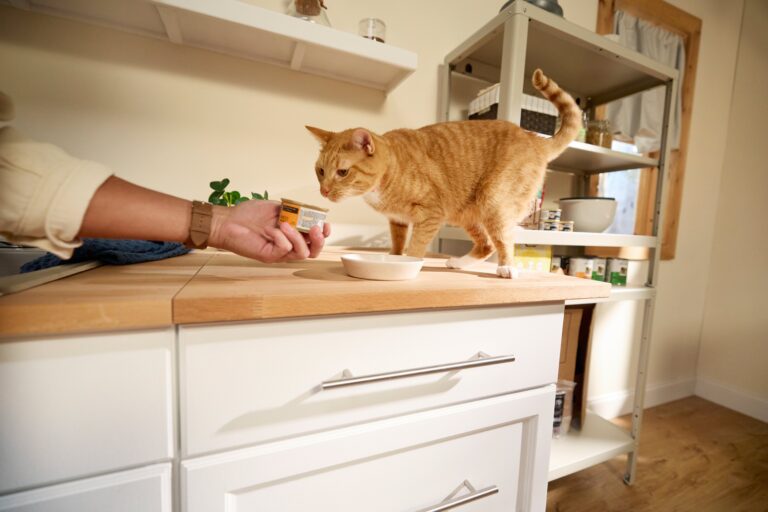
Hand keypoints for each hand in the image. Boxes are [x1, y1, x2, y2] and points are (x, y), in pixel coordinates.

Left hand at [209, 200, 330, 262]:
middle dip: (319, 240)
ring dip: (298, 237)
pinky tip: (271, 229)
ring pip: (302, 253)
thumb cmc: (248, 215)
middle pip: (313, 251)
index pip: (314, 239)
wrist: (228, 221)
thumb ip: (292, 210)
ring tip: (286, 224)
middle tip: (315, 229)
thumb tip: (308, 211)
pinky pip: (284, 249)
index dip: (324, 233)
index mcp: (293, 233)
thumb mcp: (276, 207)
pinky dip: (281, 237)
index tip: (325, 223)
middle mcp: (289, 245)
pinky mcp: (269, 256)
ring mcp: (279, 252)